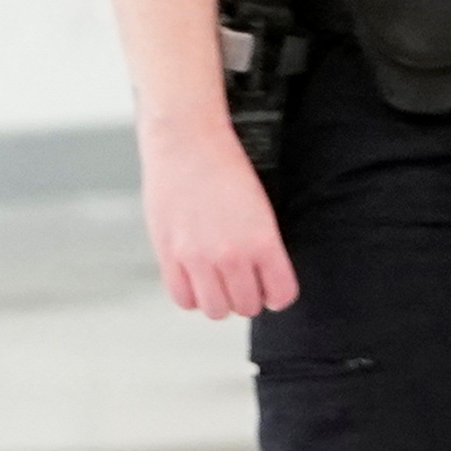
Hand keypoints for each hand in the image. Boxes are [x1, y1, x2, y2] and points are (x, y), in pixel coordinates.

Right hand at [138, 112, 296, 320]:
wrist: (187, 140)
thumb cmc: (225, 166)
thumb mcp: (261, 207)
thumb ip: (262, 246)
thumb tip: (262, 280)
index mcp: (263, 241)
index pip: (281, 295)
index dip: (277, 294)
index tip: (270, 288)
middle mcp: (232, 255)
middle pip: (247, 306)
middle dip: (248, 296)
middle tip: (242, 281)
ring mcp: (198, 258)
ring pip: (215, 310)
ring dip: (220, 300)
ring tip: (218, 281)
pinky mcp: (169, 254)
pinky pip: (183, 299)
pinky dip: (192, 295)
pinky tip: (195, 279)